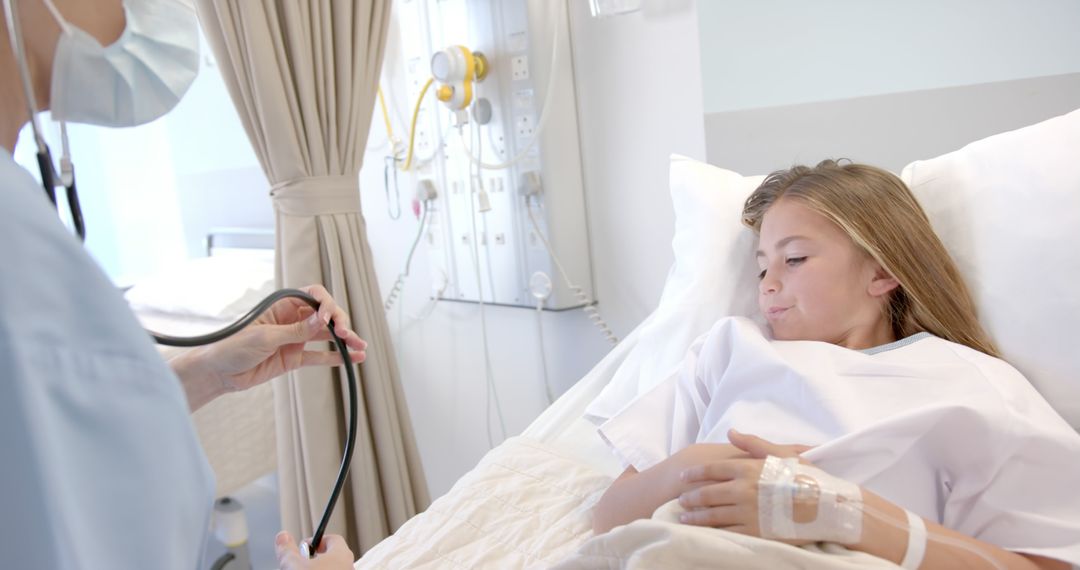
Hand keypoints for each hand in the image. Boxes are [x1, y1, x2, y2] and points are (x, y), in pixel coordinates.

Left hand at [178, 284, 366, 393]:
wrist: (217, 372)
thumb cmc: (231, 346)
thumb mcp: (264, 337)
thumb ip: (295, 331)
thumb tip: (321, 321)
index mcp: (282, 306)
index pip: (312, 296)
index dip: (325, 304)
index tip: (328, 319)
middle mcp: (291, 320)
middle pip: (324, 315)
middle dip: (340, 323)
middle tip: (347, 334)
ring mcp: (294, 339)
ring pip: (326, 336)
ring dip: (344, 340)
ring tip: (360, 347)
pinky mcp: (294, 358)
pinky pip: (320, 356)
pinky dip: (336, 358)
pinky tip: (353, 359)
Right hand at [275, 532, 353, 569]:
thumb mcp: (293, 566)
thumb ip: (287, 550)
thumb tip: (282, 536)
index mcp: (341, 554)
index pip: (332, 539)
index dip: (316, 541)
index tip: (302, 548)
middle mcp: (348, 567)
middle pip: (331, 557)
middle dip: (312, 560)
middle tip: (298, 566)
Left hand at [675, 429, 814, 540]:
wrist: (827, 506)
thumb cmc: (807, 477)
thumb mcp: (781, 454)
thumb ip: (753, 443)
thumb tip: (731, 431)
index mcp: (748, 468)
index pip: (712, 470)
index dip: (694, 473)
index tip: (682, 477)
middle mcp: (743, 489)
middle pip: (707, 493)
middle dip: (690, 497)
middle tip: (679, 500)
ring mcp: (747, 512)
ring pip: (712, 515)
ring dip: (695, 516)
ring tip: (683, 517)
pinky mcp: (755, 531)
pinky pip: (727, 532)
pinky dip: (711, 532)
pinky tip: (703, 532)